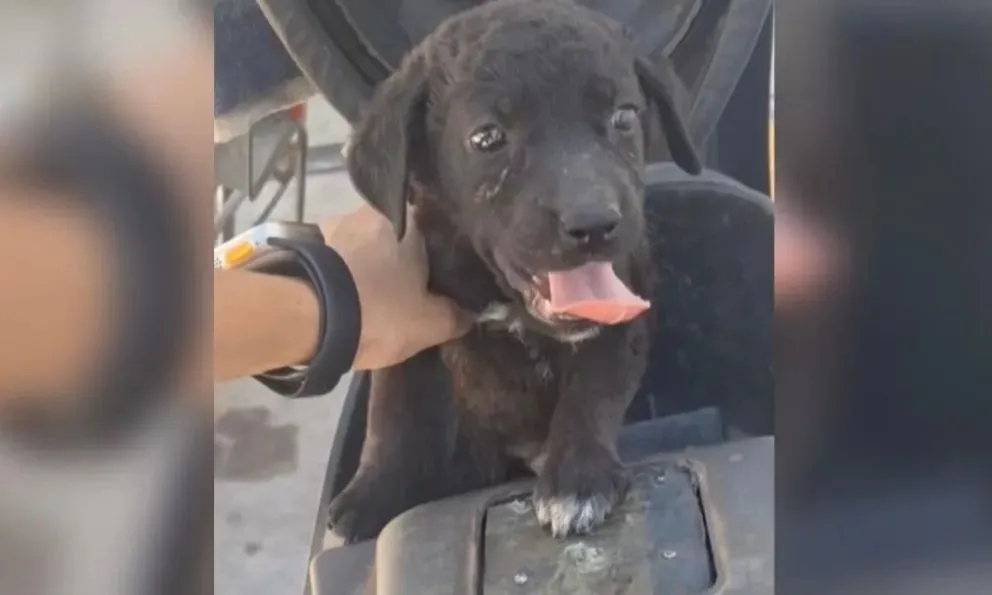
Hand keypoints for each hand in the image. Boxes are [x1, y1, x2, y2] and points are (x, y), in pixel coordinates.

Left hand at [320, 205, 471, 369]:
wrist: (309, 321)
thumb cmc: (380, 311)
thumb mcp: (431, 323)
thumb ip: (457, 316)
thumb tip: (472, 313)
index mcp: (407, 218)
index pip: (432, 221)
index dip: (438, 246)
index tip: (441, 268)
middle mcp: (368, 211)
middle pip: (392, 231)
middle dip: (398, 254)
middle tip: (407, 283)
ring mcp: (333, 227)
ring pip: (359, 243)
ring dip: (365, 262)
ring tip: (373, 291)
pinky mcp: (306, 249)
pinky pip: (334, 258)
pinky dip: (341, 273)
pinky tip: (346, 294)